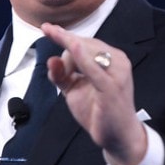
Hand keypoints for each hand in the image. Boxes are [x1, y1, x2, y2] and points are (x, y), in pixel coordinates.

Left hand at [41, 22, 146, 164]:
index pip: (84, 41)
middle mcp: (117, 60)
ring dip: (69, 63)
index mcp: (111, 57)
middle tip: (66, 78)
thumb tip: (50, 60)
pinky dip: (82, 57)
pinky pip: (94, 68)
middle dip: (66, 57)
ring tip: (71, 81)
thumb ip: (61, 74)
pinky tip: (73, 47)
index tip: (46, 28)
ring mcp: (116, 72)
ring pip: (85, 52)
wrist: (118, 136)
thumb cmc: (98, 110)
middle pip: (82, 45)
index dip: (64, 36)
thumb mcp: (74, 90)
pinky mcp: (111, 86)